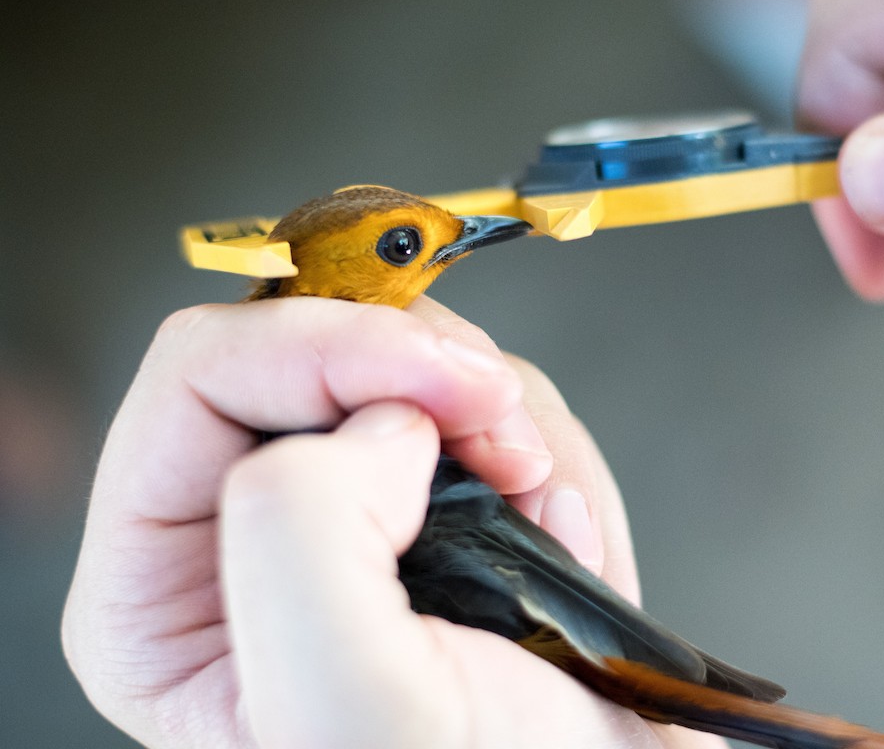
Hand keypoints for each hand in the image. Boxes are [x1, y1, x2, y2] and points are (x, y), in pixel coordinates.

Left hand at [62, 296, 719, 748]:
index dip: (336, 345)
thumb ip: (300, 532)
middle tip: (510, 444)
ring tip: (546, 523)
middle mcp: (235, 537)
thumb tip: (381, 423)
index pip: (204, 372)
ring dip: (504, 423)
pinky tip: (558, 531)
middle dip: (433, 381)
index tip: (455, 389)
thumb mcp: (348, 699)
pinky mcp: (422, 500)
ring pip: (409, 367)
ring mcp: (339, 512)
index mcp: (163, 587)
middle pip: (312, 349)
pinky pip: (478, 402)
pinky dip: (543, 450)